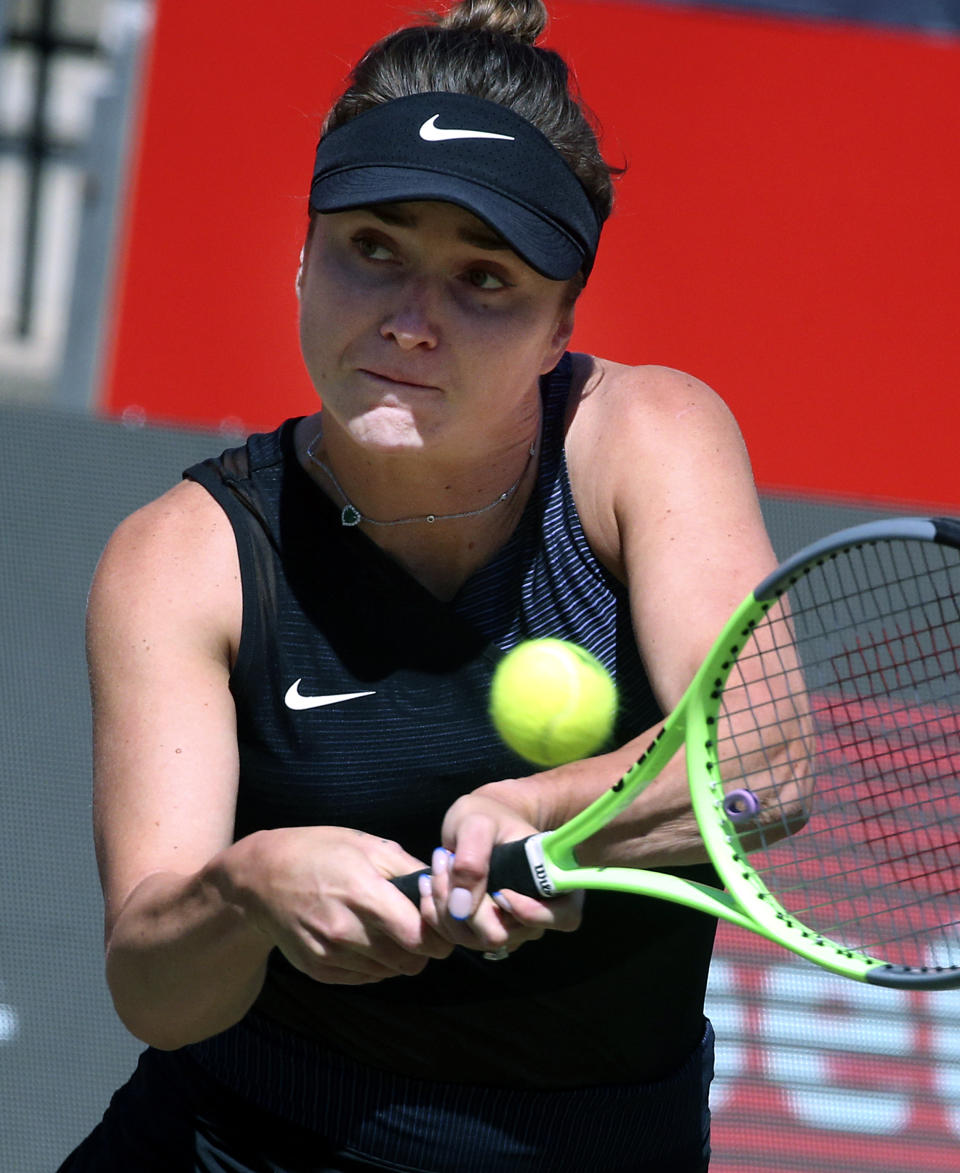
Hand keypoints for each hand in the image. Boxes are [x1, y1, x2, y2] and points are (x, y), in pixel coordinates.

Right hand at [237, 826, 453, 983]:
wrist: (261, 878)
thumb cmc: (319, 852)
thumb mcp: (367, 845)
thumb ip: (409, 868)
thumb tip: (443, 886)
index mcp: (364, 895)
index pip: (419, 938)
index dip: (438, 933)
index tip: (438, 921)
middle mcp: (346, 931)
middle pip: (409, 962)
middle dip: (422, 948)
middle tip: (416, 927)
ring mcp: (330, 954)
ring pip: (388, 972)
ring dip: (397, 956)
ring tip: (387, 929)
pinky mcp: (318, 970)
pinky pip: (364, 978)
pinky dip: (374, 964)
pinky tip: (365, 939)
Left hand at [419, 791, 582, 955]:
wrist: (477, 823)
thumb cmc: (487, 817)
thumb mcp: (478, 822)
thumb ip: (472, 858)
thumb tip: (462, 906)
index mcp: (554, 881)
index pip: (563, 919)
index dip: (532, 913)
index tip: (500, 892)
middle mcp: (537, 912)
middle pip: (502, 935)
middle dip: (467, 905)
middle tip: (447, 861)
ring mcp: (509, 927)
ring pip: (474, 940)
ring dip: (445, 905)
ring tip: (439, 865)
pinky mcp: (481, 932)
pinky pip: (455, 937)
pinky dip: (436, 913)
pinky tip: (430, 882)